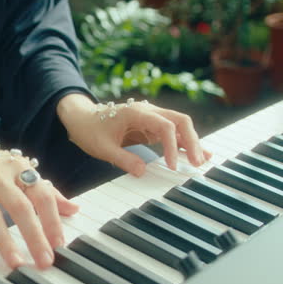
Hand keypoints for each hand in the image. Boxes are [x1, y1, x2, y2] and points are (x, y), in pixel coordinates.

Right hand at [0, 130, 78, 268]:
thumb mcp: (18, 170)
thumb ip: (46, 190)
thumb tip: (73, 208)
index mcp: (19, 168)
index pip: (42, 195)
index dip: (53, 220)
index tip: (60, 244)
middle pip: (21, 208)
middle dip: (35, 236)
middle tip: (45, 261)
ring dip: (6, 242)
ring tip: (17, 263)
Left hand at [57, 94, 211, 175]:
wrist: (81, 119)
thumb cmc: (89, 130)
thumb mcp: (102, 148)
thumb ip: (122, 159)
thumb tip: (142, 172)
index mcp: (136, 113)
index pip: (165, 126)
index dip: (172, 145)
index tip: (171, 165)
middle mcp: (148, 111)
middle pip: (180, 121)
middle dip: (192, 141)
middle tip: (197, 163)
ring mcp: (151, 118)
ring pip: (179, 125)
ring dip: (191, 142)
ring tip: (201, 161)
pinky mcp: (151, 126)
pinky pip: (172, 132)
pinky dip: (183, 143)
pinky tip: (193, 154)